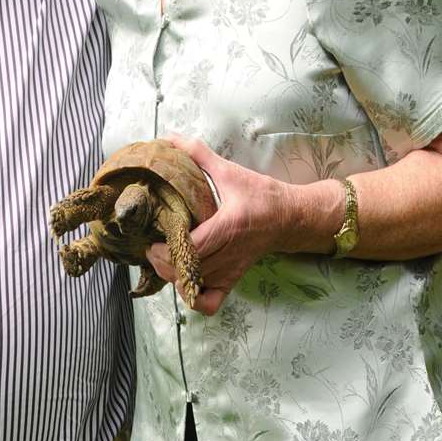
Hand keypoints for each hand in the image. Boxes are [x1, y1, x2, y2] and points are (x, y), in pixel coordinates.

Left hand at [148, 134, 295, 313]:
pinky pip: (208, 303)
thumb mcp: (230, 172)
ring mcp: (230, 271)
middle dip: (162, 263)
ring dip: (172, 277)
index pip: (192, 249)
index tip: (153, 240)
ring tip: (163, 260)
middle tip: (151, 248)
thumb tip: (170, 138)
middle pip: (186, 271)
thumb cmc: (261, 195)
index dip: (166, 250)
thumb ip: (199, 155)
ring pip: (192, 287)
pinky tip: (184, 281)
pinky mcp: (232, 280)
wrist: (290, 218)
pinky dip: (191, 298)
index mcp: (228, 227)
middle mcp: (228, 254)